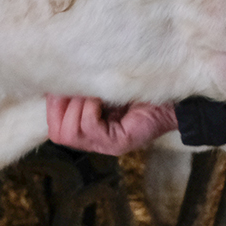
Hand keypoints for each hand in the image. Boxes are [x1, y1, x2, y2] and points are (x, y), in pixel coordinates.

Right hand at [45, 95, 177, 154]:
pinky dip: (89, 109)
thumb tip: (56, 79)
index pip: (55, 129)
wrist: (172, 98)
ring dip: (75, 106)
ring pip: (70, 133)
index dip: (53, 106)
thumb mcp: (104, 89)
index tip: (61, 85)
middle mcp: (95, 142)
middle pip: (58, 134)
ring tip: (92, 93)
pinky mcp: (119, 143)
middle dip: (61, 107)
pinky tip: (101, 99)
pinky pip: (89, 127)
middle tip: (77, 89)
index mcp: (88, 130)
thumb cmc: (139, 89)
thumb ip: (83, 90)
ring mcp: (106, 145)